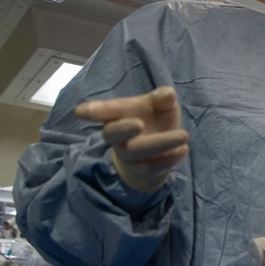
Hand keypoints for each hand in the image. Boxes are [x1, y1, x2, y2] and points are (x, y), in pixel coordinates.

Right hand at [75, 86, 189, 192]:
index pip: (102, 111)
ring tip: (183, 135)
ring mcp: (128, 155)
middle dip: (123, 129)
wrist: (161, 151)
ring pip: (136, 152)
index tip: (81, 112)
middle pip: (112, 135)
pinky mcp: (141, 171)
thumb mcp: (161, 106)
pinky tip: (183, 149)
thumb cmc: (155, 120)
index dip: (93, 111)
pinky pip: (151, 167)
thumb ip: (163, 98)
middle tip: (139, 124)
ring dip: (160, 144)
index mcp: (118, 115)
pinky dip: (168, 159)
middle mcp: (118, 137)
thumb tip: (166, 94)